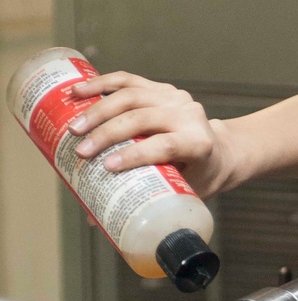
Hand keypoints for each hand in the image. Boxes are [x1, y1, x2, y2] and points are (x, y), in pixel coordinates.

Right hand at [68, 71, 232, 196]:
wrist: (221, 153)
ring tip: (73, 127)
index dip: (134, 155)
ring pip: (131, 97)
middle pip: (142, 118)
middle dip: (107, 134)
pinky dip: (101, 84)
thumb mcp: (182, 193)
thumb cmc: (201, 178)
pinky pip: (128, 81)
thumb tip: (93, 219)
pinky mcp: (162, 88)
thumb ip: (143, 203)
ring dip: (98, 111)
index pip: (164, 145)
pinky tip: (79, 92)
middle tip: (80, 150)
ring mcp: (175, 97)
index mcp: (199, 143)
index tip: (106, 166)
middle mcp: (189, 115)